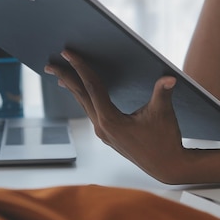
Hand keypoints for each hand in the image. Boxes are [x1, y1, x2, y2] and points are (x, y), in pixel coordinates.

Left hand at [44, 50, 189, 183]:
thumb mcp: (163, 114)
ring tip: (60, 76)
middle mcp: (102, 128)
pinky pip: (91, 112)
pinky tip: (82, 94)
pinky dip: (84, 99)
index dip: (80, 67)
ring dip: (72, 89)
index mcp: (111, 121)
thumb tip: (169, 77)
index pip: (92, 87)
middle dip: (65, 77)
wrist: (168, 167)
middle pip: (80, 96)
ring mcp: (104, 134)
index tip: (67, 53)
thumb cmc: (166, 140)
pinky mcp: (108, 137)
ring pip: (84, 105)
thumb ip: (163, 92)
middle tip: (50, 64)